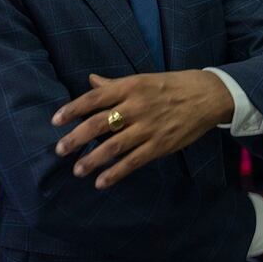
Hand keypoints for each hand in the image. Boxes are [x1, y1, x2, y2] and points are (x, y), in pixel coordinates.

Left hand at [52, 71, 233, 188]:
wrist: (207, 96)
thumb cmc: (171, 85)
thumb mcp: (142, 79)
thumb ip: (115, 85)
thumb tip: (91, 81)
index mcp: (130, 87)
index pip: (94, 98)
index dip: (73, 109)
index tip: (56, 121)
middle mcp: (136, 106)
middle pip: (99, 123)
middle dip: (76, 138)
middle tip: (60, 150)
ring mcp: (148, 127)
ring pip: (113, 146)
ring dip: (92, 160)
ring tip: (77, 170)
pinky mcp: (159, 145)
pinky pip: (133, 162)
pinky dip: (115, 173)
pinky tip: (101, 182)